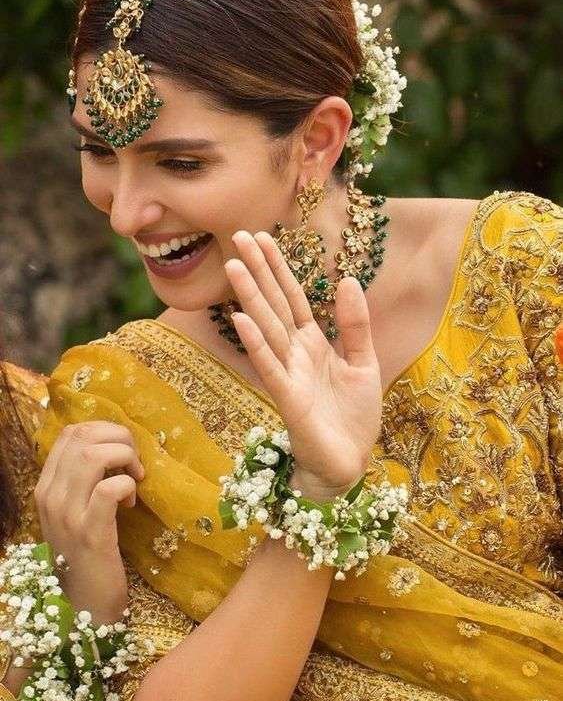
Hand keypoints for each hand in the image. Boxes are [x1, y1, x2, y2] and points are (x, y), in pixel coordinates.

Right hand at [34, 421, 144, 624]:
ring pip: (94, 456)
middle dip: (119, 438)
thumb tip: (113, 449)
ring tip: (135, 478)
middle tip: (135, 462)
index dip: (104, 430)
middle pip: (83, 437)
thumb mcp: (77, 512)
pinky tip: (131, 502)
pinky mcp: (91, 533)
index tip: (123, 451)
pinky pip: (109, 489)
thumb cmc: (87, 554)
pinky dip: (126, 485)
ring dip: (124, 457)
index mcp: (46, 487)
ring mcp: (68, 515)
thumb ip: (84, 482)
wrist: (84, 603)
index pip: (70, 434)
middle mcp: (51, 496)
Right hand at [226, 231, 381, 500]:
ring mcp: (290, 375)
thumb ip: (355, 325)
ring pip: (267, 329)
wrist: (348, 464)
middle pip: (274, 305)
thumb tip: (347, 279)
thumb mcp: (364, 364)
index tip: (262, 235)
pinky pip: (271, 367)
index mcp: (313, 344)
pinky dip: (256, 344)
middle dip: (258, 271)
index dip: (278, 266)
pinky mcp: (290, 400)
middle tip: (238, 236)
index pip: (292, 297)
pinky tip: (241, 320)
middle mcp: (295, 355)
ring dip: (250, 298)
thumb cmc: (353, 419)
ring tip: (234, 267)